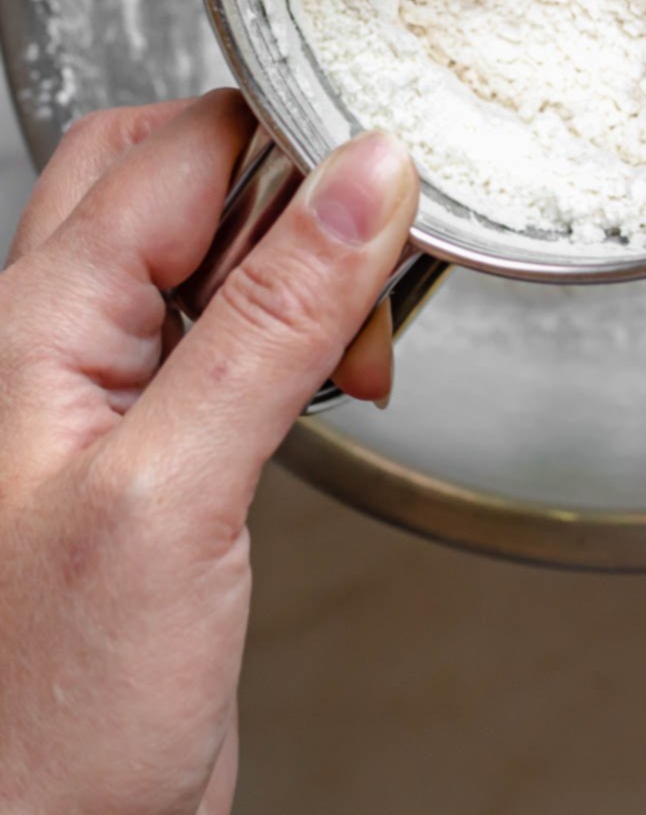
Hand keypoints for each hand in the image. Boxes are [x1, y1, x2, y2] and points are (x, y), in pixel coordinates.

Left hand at [0, 93, 416, 814]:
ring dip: (301, 269)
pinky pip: (225, 330)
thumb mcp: (174, 496)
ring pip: (206, 248)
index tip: (385, 195)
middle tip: (361, 251)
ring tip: (354, 341)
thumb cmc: (54, 717)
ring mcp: (104, 392)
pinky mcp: (156, 446)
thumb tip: (363, 178)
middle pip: (176, 175)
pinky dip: (296, 332)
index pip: (179, 153)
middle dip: (287, 193)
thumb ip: (271, 323)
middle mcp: (58, 339)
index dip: (289, 153)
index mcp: (34, 321)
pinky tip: (331, 379)